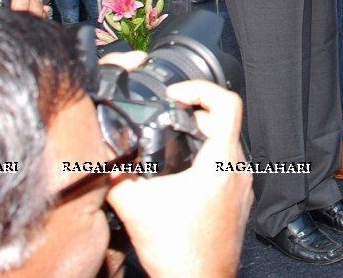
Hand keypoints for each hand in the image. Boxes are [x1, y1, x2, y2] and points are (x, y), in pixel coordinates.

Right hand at [106, 79, 251, 277]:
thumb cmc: (179, 253)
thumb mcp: (135, 205)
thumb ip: (115, 173)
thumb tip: (100, 154)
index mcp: (220, 161)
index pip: (226, 102)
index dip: (199, 89)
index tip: (177, 94)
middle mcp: (238, 170)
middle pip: (224, 121)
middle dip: (195, 112)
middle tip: (170, 115)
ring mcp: (242, 187)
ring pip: (227, 145)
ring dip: (202, 137)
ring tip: (175, 141)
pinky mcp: (238, 203)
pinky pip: (228, 168)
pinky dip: (207, 160)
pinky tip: (183, 174)